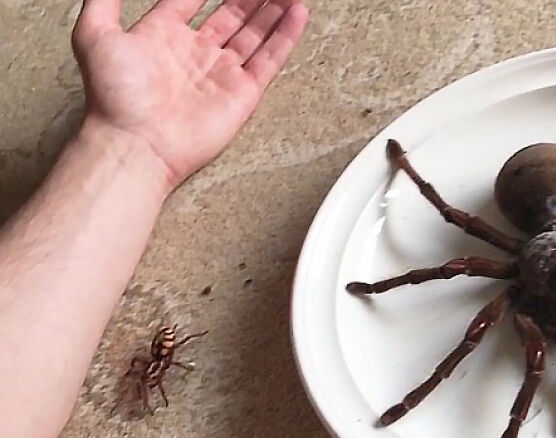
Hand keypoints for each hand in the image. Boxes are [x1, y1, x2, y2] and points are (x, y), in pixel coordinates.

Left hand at [72, 0, 308, 187]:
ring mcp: (222, 73)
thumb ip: (103, 1)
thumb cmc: (115, 96)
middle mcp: (196, 54)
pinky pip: (270, 59)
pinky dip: (285, 36)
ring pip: (255, 33)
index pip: (192, 0)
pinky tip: (297, 14)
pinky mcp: (243, 93)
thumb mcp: (94, 34)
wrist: (137, 141)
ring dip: (272, 10)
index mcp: (163, 37)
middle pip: (231, 15)